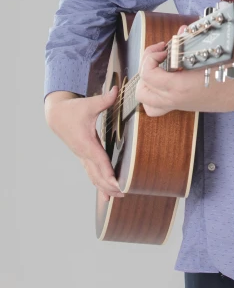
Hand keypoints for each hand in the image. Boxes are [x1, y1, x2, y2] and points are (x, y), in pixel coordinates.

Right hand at [44, 87, 123, 202]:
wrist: (56, 115)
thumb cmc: (73, 109)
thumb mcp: (89, 104)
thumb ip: (104, 99)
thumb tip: (117, 90)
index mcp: (86, 142)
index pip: (99, 160)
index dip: (108, 172)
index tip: (117, 183)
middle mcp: (83, 152)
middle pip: (97, 173)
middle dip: (109, 185)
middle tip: (123, 193)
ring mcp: (82, 156)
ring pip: (93, 176)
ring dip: (105, 188)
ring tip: (118, 197)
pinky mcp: (83, 156)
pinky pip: (91, 173)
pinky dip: (99, 184)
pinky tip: (106, 195)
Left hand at [136, 25, 233, 114]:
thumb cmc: (225, 73)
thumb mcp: (207, 55)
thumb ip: (190, 43)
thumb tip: (181, 30)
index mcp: (180, 86)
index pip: (148, 74)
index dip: (150, 58)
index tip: (164, 49)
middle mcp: (174, 98)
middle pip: (142, 88)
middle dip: (145, 68)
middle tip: (159, 55)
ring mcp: (175, 104)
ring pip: (145, 100)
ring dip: (146, 83)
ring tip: (157, 68)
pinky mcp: (178, 105)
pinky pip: (154, 107)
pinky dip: (151, 96)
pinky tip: (161, 82)